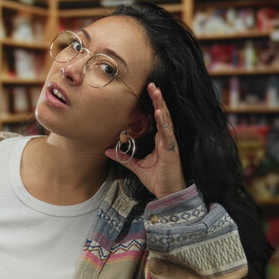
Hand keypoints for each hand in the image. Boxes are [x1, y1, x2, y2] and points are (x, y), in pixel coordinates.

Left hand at [105, 83, 185, 198]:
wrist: (168, 194)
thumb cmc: (158, 179)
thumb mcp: (136, 166)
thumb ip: (123, 157)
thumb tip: (107, 150)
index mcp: (160, 140)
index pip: (157, 118)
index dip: (154, 104)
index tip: (148, 91)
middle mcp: (166, 139)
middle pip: (163, 114)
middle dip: (158, 99)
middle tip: (152, 84)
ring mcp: (170, 144)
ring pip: (166, 120)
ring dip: (161, 105)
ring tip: (157, 92)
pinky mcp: (171, 151)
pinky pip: (167, 134)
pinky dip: (164, 123)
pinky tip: (160, 113)